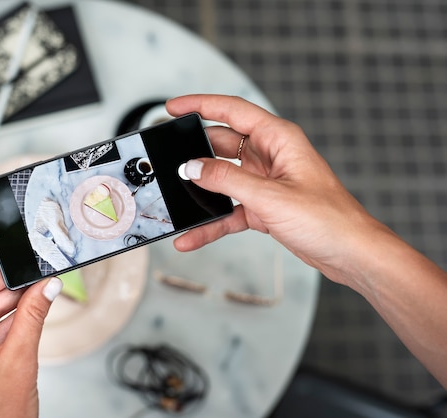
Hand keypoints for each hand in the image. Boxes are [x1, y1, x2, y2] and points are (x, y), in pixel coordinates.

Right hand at [166, 94, 380, 282]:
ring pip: (222, 179)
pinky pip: (229, 208)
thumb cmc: (328, 219)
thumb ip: (226, 180)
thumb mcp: (270, 197)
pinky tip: (194, 235)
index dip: (200, 105)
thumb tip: (192, 168)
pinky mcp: (263, 206)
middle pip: (222, 145)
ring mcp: (265, 182)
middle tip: (168, 161)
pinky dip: (212, 222)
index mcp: (278, 139)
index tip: (173, 108)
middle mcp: (270, 156)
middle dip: (195, 153)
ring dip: (202, 192)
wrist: (350, 253)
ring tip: (176, 200)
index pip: (232, 111)